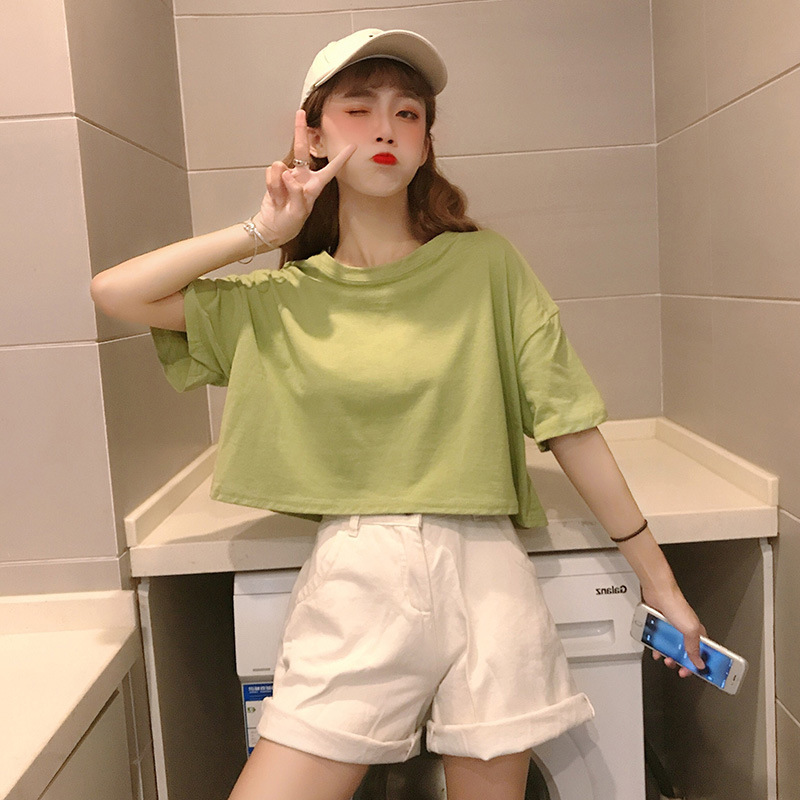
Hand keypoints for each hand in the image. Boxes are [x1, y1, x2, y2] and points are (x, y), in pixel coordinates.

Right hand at [253, 109, 355, 247]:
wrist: (272, 226)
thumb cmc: (289, 222)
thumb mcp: (298, 212)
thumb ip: (296, 193)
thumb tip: (288, 172)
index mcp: (315, 186)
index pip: (331, 170)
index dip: (341, 158)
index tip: (353, 146)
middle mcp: (303, 176)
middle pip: (302, 149)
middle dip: (300, 131)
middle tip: (300, 113)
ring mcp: (288, 175)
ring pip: (280, 167)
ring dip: (278, 184)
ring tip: (281, 199)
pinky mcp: (275, 177)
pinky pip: (271, 174)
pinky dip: (271, 185)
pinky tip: (275, 196)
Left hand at [642, 587, 706, 677]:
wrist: (658, 592)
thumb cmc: (676, 605)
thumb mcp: (690, 630)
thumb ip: (694, 647)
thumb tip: (699, 662)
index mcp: (697, 632)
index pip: (704, 652)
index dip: (703, 663)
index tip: (703, 674)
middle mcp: (685, 630)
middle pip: (687, 652)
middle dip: (683, 663)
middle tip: (680, 668)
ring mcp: (672, 628)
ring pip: (672, 647)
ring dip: (669, 656)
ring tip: (665, 659)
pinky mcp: (660, 624)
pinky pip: (660, 639)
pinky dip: (657, 647)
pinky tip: (655, 649)